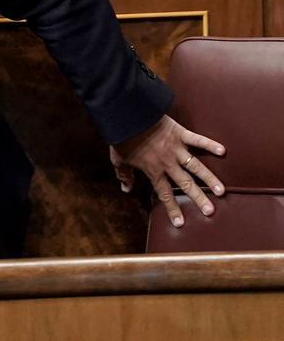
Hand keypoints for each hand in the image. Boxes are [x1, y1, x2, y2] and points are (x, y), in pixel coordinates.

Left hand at [110, 115, 225, 227]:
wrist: (127, 117)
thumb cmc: (121, 138)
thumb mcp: (118, 159)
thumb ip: (124, 175)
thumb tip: (126, 189)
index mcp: (153, 170)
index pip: (164, 193)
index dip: (172, 208)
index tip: (180, 223)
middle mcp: (167, 163)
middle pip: (185, 184)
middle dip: (198, 199)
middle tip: (210, 212)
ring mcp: (176, 148)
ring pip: (196, 166)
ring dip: (209, 179)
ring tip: (221, 191)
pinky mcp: (180, 133)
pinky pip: (198, 140)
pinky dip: (210, 144)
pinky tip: (223, 151)